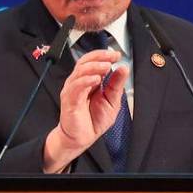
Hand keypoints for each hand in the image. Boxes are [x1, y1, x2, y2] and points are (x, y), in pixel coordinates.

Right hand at [43, 49, 129, 172]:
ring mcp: (73, 90)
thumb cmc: (94, 120)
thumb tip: (123, 68)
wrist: (83, 138)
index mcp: (89, 80)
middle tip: (112, 57)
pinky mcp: (69, 100)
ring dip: (94, 67)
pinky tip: (96, 79)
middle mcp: (79, 82)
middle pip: (85, 61)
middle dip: (99, 56)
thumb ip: (116, 84)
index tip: (117, 55)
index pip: (93, 61)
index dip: (104, 55)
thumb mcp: (112, 100)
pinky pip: (76, 87)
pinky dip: (86, 81)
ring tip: (107, 67)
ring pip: (80, 71)